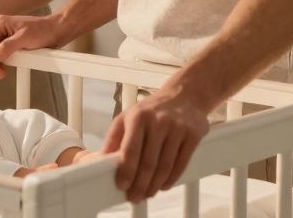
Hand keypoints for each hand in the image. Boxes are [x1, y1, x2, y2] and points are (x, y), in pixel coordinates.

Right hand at [0, 13, 64, 78]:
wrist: (57, 30)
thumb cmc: (43, 30)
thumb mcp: (25, 38)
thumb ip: (8, 46)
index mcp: (0, 23)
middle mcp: (0, 27)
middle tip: (0, 73)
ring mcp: (4, 34)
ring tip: (3, 71)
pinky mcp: (10, 41)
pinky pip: (0, 52)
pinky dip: (2, 60)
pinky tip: (8, 65)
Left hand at [100, 88, 209, 202]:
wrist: (182, 96)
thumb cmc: (150, 111)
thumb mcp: (127, 117)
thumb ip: (113, 138)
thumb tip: (99, 160)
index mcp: (137, 116)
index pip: (130, 149)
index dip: (126, 171)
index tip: (122, 186)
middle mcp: (158, 121)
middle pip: (149, 162)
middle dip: (140, 184)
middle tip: (135, 197)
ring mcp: (177, 127)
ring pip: (165, 165)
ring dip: (155, 184)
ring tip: (148, 193)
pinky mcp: (193, 134)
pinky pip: (181, 162)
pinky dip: (172, 178)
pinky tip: (164, 185)